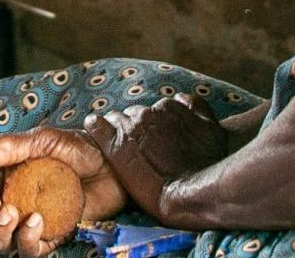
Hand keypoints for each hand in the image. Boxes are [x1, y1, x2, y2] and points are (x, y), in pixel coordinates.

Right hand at [0, 128, 126, 255]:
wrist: (113, 165)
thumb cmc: (79, 148)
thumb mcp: (45, 140)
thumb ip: (12, 146)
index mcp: (9, 177)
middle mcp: (17, 202)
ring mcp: (33, 222)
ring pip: (2, 241)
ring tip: (11, 214)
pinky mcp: (53, 236)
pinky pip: (31, 251)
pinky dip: (27, 242)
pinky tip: (36, 222)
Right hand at [86, 94, 232, 216]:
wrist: (198, 192)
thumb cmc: (159, 193)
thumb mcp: (122, 172)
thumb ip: (109, 142)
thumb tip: (95, 122)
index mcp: (123, 130)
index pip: (107, 120)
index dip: (112, 132)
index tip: (117, 141)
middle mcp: (144, 115)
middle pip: (133, 114)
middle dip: (137, 127)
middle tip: (146, 147)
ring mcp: (171, 111)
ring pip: (158, 107)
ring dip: (160, 120)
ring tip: (169, 141)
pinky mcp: (196, 112)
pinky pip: (187, 101)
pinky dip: (186, 110)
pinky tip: (187, 122)